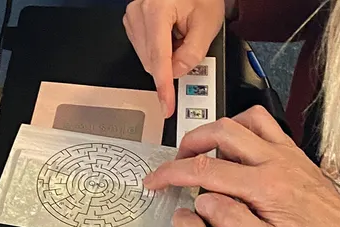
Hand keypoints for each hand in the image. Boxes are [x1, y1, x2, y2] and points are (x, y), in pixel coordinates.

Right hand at [123, 0, 232, 116]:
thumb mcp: (207, 23)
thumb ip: (193, 53)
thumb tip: (177, 72)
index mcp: (156, 9)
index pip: (158, 58)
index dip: (164, 86)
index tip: (167, 104)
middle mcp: (138, 12)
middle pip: (151, 61)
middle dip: (171, 64)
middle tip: (189, 44)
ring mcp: (132, 17)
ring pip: (147, 58)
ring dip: (165, 57)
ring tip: (180, 34)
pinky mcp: (132, 22)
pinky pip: (144, 50)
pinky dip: (160, 50)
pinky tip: (170, 35)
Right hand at [144, 106, 339, 226]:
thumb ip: (232, 222)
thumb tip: (202, 202)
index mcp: (267, 187)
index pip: (206, 170)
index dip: (172, 173)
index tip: (154, 180)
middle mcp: (278, 162)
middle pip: (222, 132)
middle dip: (189, 144)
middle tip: (174, 164)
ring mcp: (290, 155)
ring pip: (244, 120)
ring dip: (217, 130)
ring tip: (203, 153)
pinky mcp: (298, 157)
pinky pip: (266, 127)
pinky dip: (243, 131)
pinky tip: (237, 153)